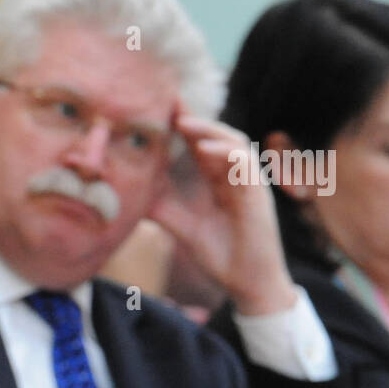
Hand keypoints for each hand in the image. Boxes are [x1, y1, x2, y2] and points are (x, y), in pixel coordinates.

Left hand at [148, 105, 296, 315]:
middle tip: (169, 105)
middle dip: (195, 120)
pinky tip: (204, 149)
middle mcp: (235, 176)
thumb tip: (130, 194)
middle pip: (217, 136)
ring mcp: (248, 183)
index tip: (161, 108)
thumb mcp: (182, 226)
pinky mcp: (258, 194)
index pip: (200, 144)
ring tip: (183, 123)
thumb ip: (162, 207)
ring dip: (210, 130)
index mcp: (218, 180)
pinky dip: (225, 153)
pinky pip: (245, 164)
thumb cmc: (219, 253)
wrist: (246, 282)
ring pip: (234, 142)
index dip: (184, 126)